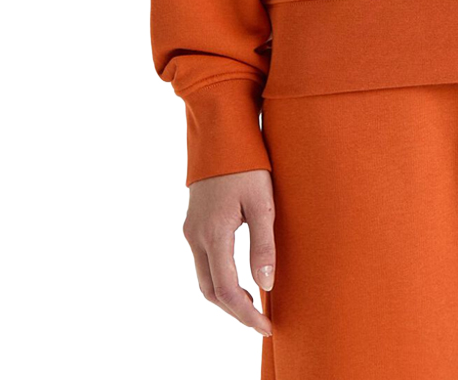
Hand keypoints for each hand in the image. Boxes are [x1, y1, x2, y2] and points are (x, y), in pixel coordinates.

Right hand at [183, 169, 275, 334]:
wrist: (220, 132)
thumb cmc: (248, 164)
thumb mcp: (263, 203)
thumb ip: (263, 245)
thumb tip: (266, 286)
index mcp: (214, 234)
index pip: (226, 291)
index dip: (245, 314)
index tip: (266, 326)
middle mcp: (196, 236)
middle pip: (209, 290)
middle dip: (234, 310)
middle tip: (260, 320)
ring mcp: (191, 229)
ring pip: (203, 276)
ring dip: (225, 295)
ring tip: (252, 303)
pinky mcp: (193, 221)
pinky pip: (203, 260)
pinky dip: (218, 277)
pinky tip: (238, 276)